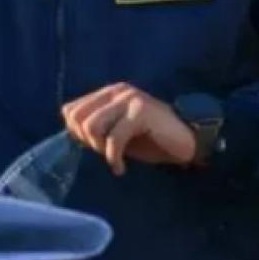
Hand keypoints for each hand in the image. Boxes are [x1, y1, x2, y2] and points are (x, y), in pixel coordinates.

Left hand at [62, 83, 195, 173]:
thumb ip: (97, 129)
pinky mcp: (141, 112)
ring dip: (100, 148)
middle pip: (77, 117)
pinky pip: (114, 138)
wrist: (188, 140)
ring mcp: (129, 99)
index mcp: (108, 93)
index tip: (94, 147)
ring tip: (114, 158)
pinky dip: (114, 158)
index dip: (76, 132)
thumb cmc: (151, 139)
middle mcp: (117, 91)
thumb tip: (72, 135)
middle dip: (87, 141)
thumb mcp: (118, 132)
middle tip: (104, 153)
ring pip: (92, 126)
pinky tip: (121, 168)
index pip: (71, 109)